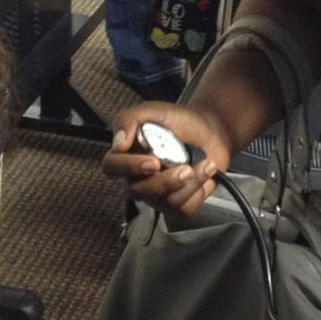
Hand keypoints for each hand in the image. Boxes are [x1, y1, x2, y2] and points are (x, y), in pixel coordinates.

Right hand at [101, 102, 230, 216]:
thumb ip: (129, 120)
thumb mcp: (153, 111)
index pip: (112, 168)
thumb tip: (117, 142)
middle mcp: (138, 179)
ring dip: (189, 183)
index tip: (153, 162)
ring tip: (203, 163)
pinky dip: (198, 190)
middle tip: (186, 168)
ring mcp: (157, 194)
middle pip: (139, 192)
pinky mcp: (177, 204)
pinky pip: (183, 208)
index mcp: (126, 156)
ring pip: (165, 202)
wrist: (208, 130)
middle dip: (166, 182)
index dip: (129, 168)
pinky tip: (204, 172)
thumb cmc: (178, 121)